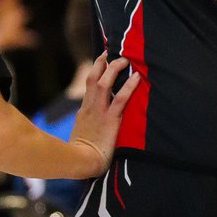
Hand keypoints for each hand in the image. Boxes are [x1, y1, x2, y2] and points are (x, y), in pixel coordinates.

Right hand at [69, 53, 139, 176]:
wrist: (79, 162)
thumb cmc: (80, 157)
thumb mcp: (80, 138)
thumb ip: (85, 129)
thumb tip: (87, 126)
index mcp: (83, 112)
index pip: (89, 88)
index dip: (95, 75)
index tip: (101, 64)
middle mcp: (89, 108)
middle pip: (92, 79)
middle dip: (100, 64)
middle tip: (109, 53)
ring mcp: (99, 112)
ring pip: (104, 83)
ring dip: (114, 69)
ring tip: (124, 60)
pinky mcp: (109, 120)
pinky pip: (120, 98)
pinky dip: (128, 86)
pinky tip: (137, 78)